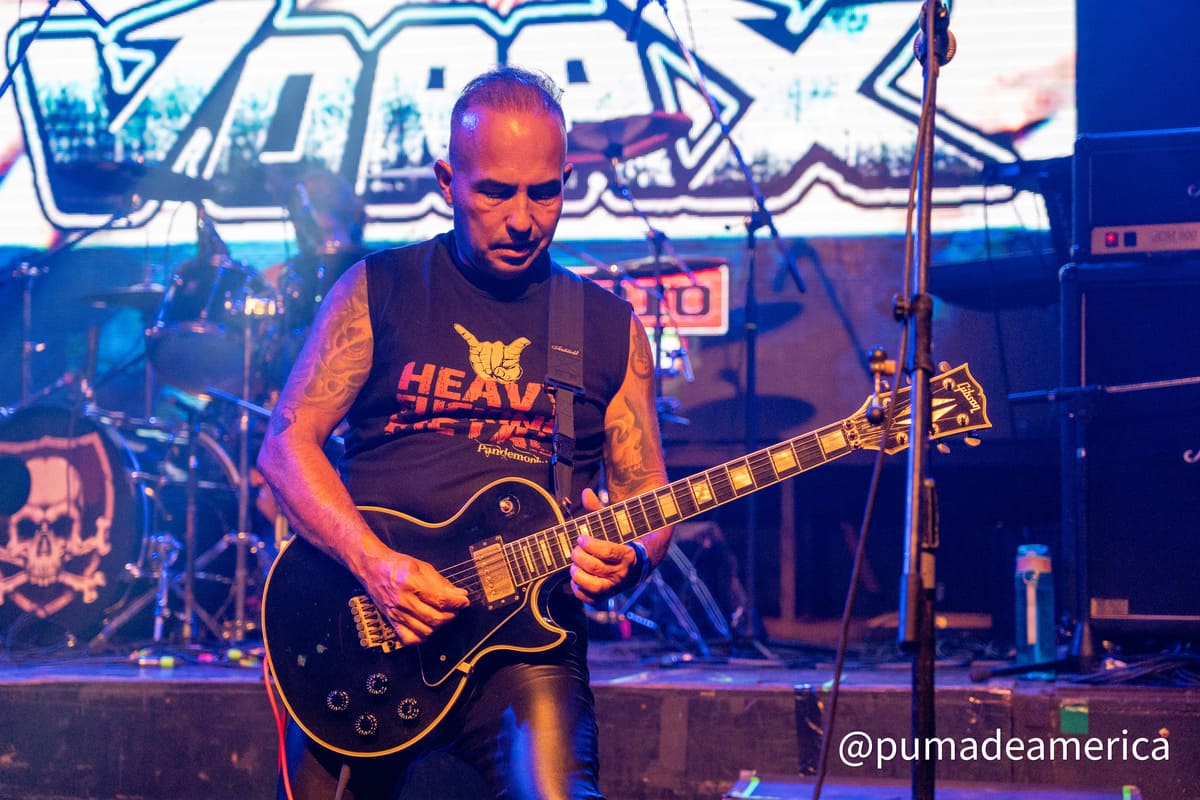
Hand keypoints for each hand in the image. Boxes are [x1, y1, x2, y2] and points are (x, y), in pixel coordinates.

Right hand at [359, 549, 469, 644]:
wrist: (373, 569)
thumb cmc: (396, 565)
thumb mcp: (422, 566)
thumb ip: (441, 582)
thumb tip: (458, 593)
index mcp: (411, 582)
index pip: (440, 599)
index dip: (456, 602)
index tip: (464, 601)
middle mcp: (403, 600)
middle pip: (435, 617)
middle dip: (451, 614)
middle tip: (455, 609)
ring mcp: (396, 612)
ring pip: (425, 630)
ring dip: (439, 626)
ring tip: (442, 616)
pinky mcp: (392, 621)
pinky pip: (409, 638)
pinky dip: (421, 637)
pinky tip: (426, 628)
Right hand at [454, 323, 530, 381]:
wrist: (493, 374)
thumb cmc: (503, 373)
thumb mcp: (509, 377)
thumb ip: (506, 375)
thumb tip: (498, 371)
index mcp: (510, 352)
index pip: (516, 346)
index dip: (521, 343)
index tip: (526, 341)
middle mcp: (498, 346)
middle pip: (495, 352)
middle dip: (494, 365)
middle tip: (494, 374)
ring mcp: (487, 346)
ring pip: (484, 353)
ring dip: (484, 365)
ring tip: (487, 372)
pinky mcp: (476, 349)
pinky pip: (470, 339)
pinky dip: (464, 333)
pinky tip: (456, 326)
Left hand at [568, 488, 642, 604]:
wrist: (639, 562)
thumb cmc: (622, 539)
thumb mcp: (614, 523)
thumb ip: (599, 510)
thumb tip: (586, 492)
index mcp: (628, 554)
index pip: (608, 551)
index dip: (591, 545)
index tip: (581, 538)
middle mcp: (623, 573)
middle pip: (596, 567)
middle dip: (580, 556)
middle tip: (574, 549)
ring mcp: (615, 587)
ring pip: (594, 586)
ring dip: (578, 575)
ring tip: (572, 564)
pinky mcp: (607, 595)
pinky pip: (591, 600)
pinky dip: (580, 591)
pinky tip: (574, 579)